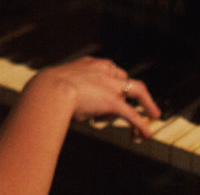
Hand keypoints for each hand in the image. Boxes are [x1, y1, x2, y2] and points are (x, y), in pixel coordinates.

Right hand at [29, 56, 160, 137]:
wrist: (49, 89)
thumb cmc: (46, 89)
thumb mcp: (57, 83)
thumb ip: (64, 89)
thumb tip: (54, 100)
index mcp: (91, 64)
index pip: (110, 70)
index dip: (115, 81)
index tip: (117, 90)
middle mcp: (104, 71)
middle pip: (126, 79)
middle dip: (137, 91)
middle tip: (145, 102)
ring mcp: (110, 85)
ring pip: (136, 93)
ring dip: (147, 105)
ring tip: (153, 117)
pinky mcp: (113, 102)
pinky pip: (132, 115)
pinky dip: (141, 124)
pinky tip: (146, 134)